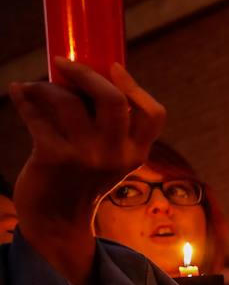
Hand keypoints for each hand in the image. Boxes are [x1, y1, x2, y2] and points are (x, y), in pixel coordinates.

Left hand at [9, 60, 165, 282]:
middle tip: (64, 63)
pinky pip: (37, 115)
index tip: (112, 66)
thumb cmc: (80, 181)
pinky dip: (25, 99)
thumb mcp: (110, 159)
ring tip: (35, 87)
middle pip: (112, 100)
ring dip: (45, 87)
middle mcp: (116, 154)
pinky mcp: (54, 157)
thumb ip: (110, 130)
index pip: (153, 113)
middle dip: (86, 73)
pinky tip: (19, 93)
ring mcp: (86, 156)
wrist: (58, 221)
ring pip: (68, 101)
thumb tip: (84, 79)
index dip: (133, 85)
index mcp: (137, 152)